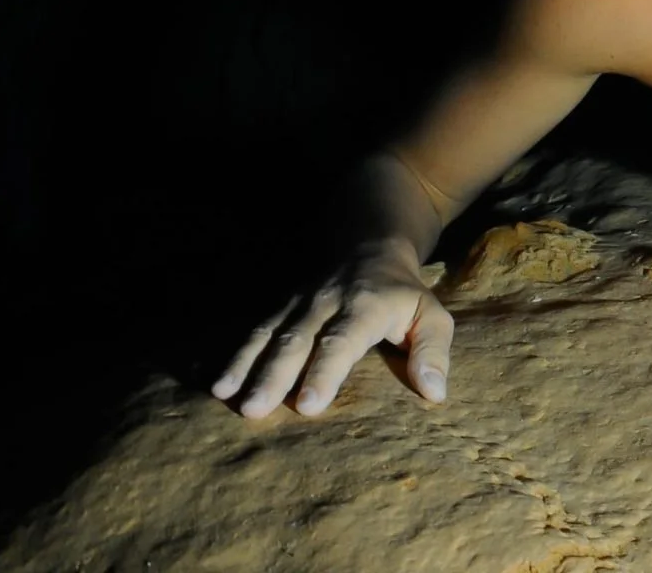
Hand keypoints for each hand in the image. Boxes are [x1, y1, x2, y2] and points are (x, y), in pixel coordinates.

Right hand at [212, 235, 453, 418]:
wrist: (369, 242)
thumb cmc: (404, 294)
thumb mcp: (433, 315)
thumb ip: (433, 352)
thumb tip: (434, 393)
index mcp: (366, 307)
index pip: (342, 342)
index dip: (324, 373)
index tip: (308, 406)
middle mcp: (326, 304)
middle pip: (296, 341)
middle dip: (274, 375)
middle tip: (253, 409)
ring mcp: (299, 303)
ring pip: (268, 333)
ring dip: (245, 364)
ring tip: (224, 394)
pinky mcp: (281, 306)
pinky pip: (255, 329)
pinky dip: (235, 353)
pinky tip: (217, 381)